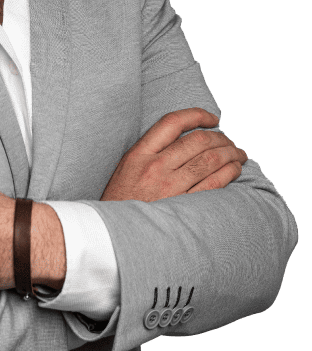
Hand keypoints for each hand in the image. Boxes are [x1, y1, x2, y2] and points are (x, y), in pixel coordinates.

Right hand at [101, 108, 247, 201]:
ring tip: (239, 155)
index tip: (212, 119)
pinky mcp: (182, 207)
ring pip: (210, 160)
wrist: (112, 235)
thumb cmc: (120, 202)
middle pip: (198, 141)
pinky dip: (229, 172)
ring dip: (231, 153)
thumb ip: (150, 152)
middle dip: (221, 137)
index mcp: (139, 154)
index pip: (172, 122)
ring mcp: (170, 187)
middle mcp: (155, 167)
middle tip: (230, 141)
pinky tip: (235, 170)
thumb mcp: (126, 169)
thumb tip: (186, 140)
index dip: (197, 115)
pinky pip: (214, 184)